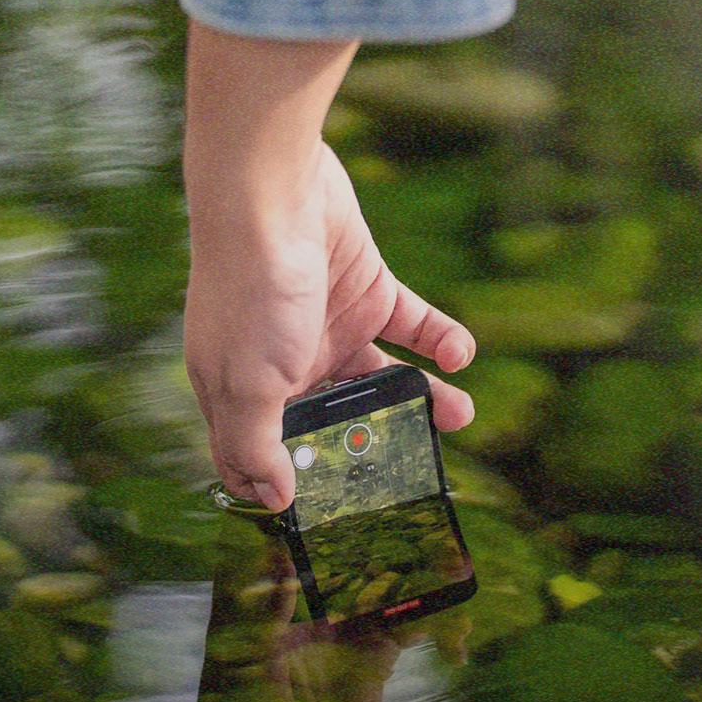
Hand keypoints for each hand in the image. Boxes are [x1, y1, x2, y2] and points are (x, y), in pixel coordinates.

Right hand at [184, 143, 475, 511]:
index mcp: (242, 390)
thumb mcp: (248, 381)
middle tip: (415, 465)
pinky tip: (459, 355)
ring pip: (382, 377)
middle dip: (374, 445)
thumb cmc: (249, 288)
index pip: (259, 455)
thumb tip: (273, 501)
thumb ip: (255, 445)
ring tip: (459, 414)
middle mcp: (285, 363)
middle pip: (333, 421)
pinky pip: (411, 325)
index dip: (288, 485)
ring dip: (422, 399)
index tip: (332, 513)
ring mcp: (328, 325)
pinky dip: (440, 340)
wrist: (271, 188)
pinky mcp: (366, 287)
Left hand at [196, 504, 470, 701]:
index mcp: (251, 616)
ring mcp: (333, 637)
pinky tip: (448, 579)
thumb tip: (274, 561)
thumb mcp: (244, 685)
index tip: (308, 479)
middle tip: (384, 486)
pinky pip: (398, 623)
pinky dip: (424, 602)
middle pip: (323, 557)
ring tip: (429, 523)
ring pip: (367, 583)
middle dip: (352, 525)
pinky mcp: (368, 662)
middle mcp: (292, 616)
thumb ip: (258, 622)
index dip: (282, 514)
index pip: (262, 552)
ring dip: (396, 556)